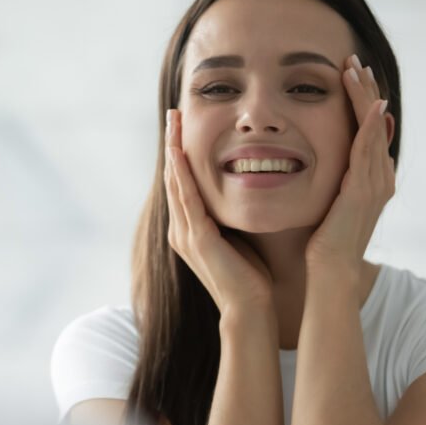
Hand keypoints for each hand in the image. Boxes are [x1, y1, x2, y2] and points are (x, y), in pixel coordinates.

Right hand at [164, 109, 274, 314]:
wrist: (251, 311)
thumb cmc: (253, 278)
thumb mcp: (240, 236)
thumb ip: (236, 215)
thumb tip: (252, 188)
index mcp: (191, 229)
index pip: (183, 182)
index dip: (181, 153)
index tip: (184, 125)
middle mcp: (182, 230)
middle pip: (174, 177)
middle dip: (173, 143)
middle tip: (174, 113)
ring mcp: (186, 235)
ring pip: (176, 183)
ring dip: (174, 150)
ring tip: (174, 122)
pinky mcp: (197, 239)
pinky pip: (186, 200)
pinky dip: (181, 174)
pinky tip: (178, 153)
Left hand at [305, 55, 394, 281]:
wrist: (330, 274)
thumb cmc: (323, 245)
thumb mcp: (330, 204)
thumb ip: (335, 182)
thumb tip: (333, 163)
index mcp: (372, 179)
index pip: (369, 129)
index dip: (361, 100)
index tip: (349, 74)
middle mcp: (380, 178)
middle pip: (376, 123)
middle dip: (365, 90)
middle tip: (355, 60)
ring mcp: (375, 184)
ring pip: (373, 130)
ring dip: (366, 97)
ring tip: (356, 69)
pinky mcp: (363, 192)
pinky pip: (368, 152)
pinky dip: (371, 126)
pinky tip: (372, 105)